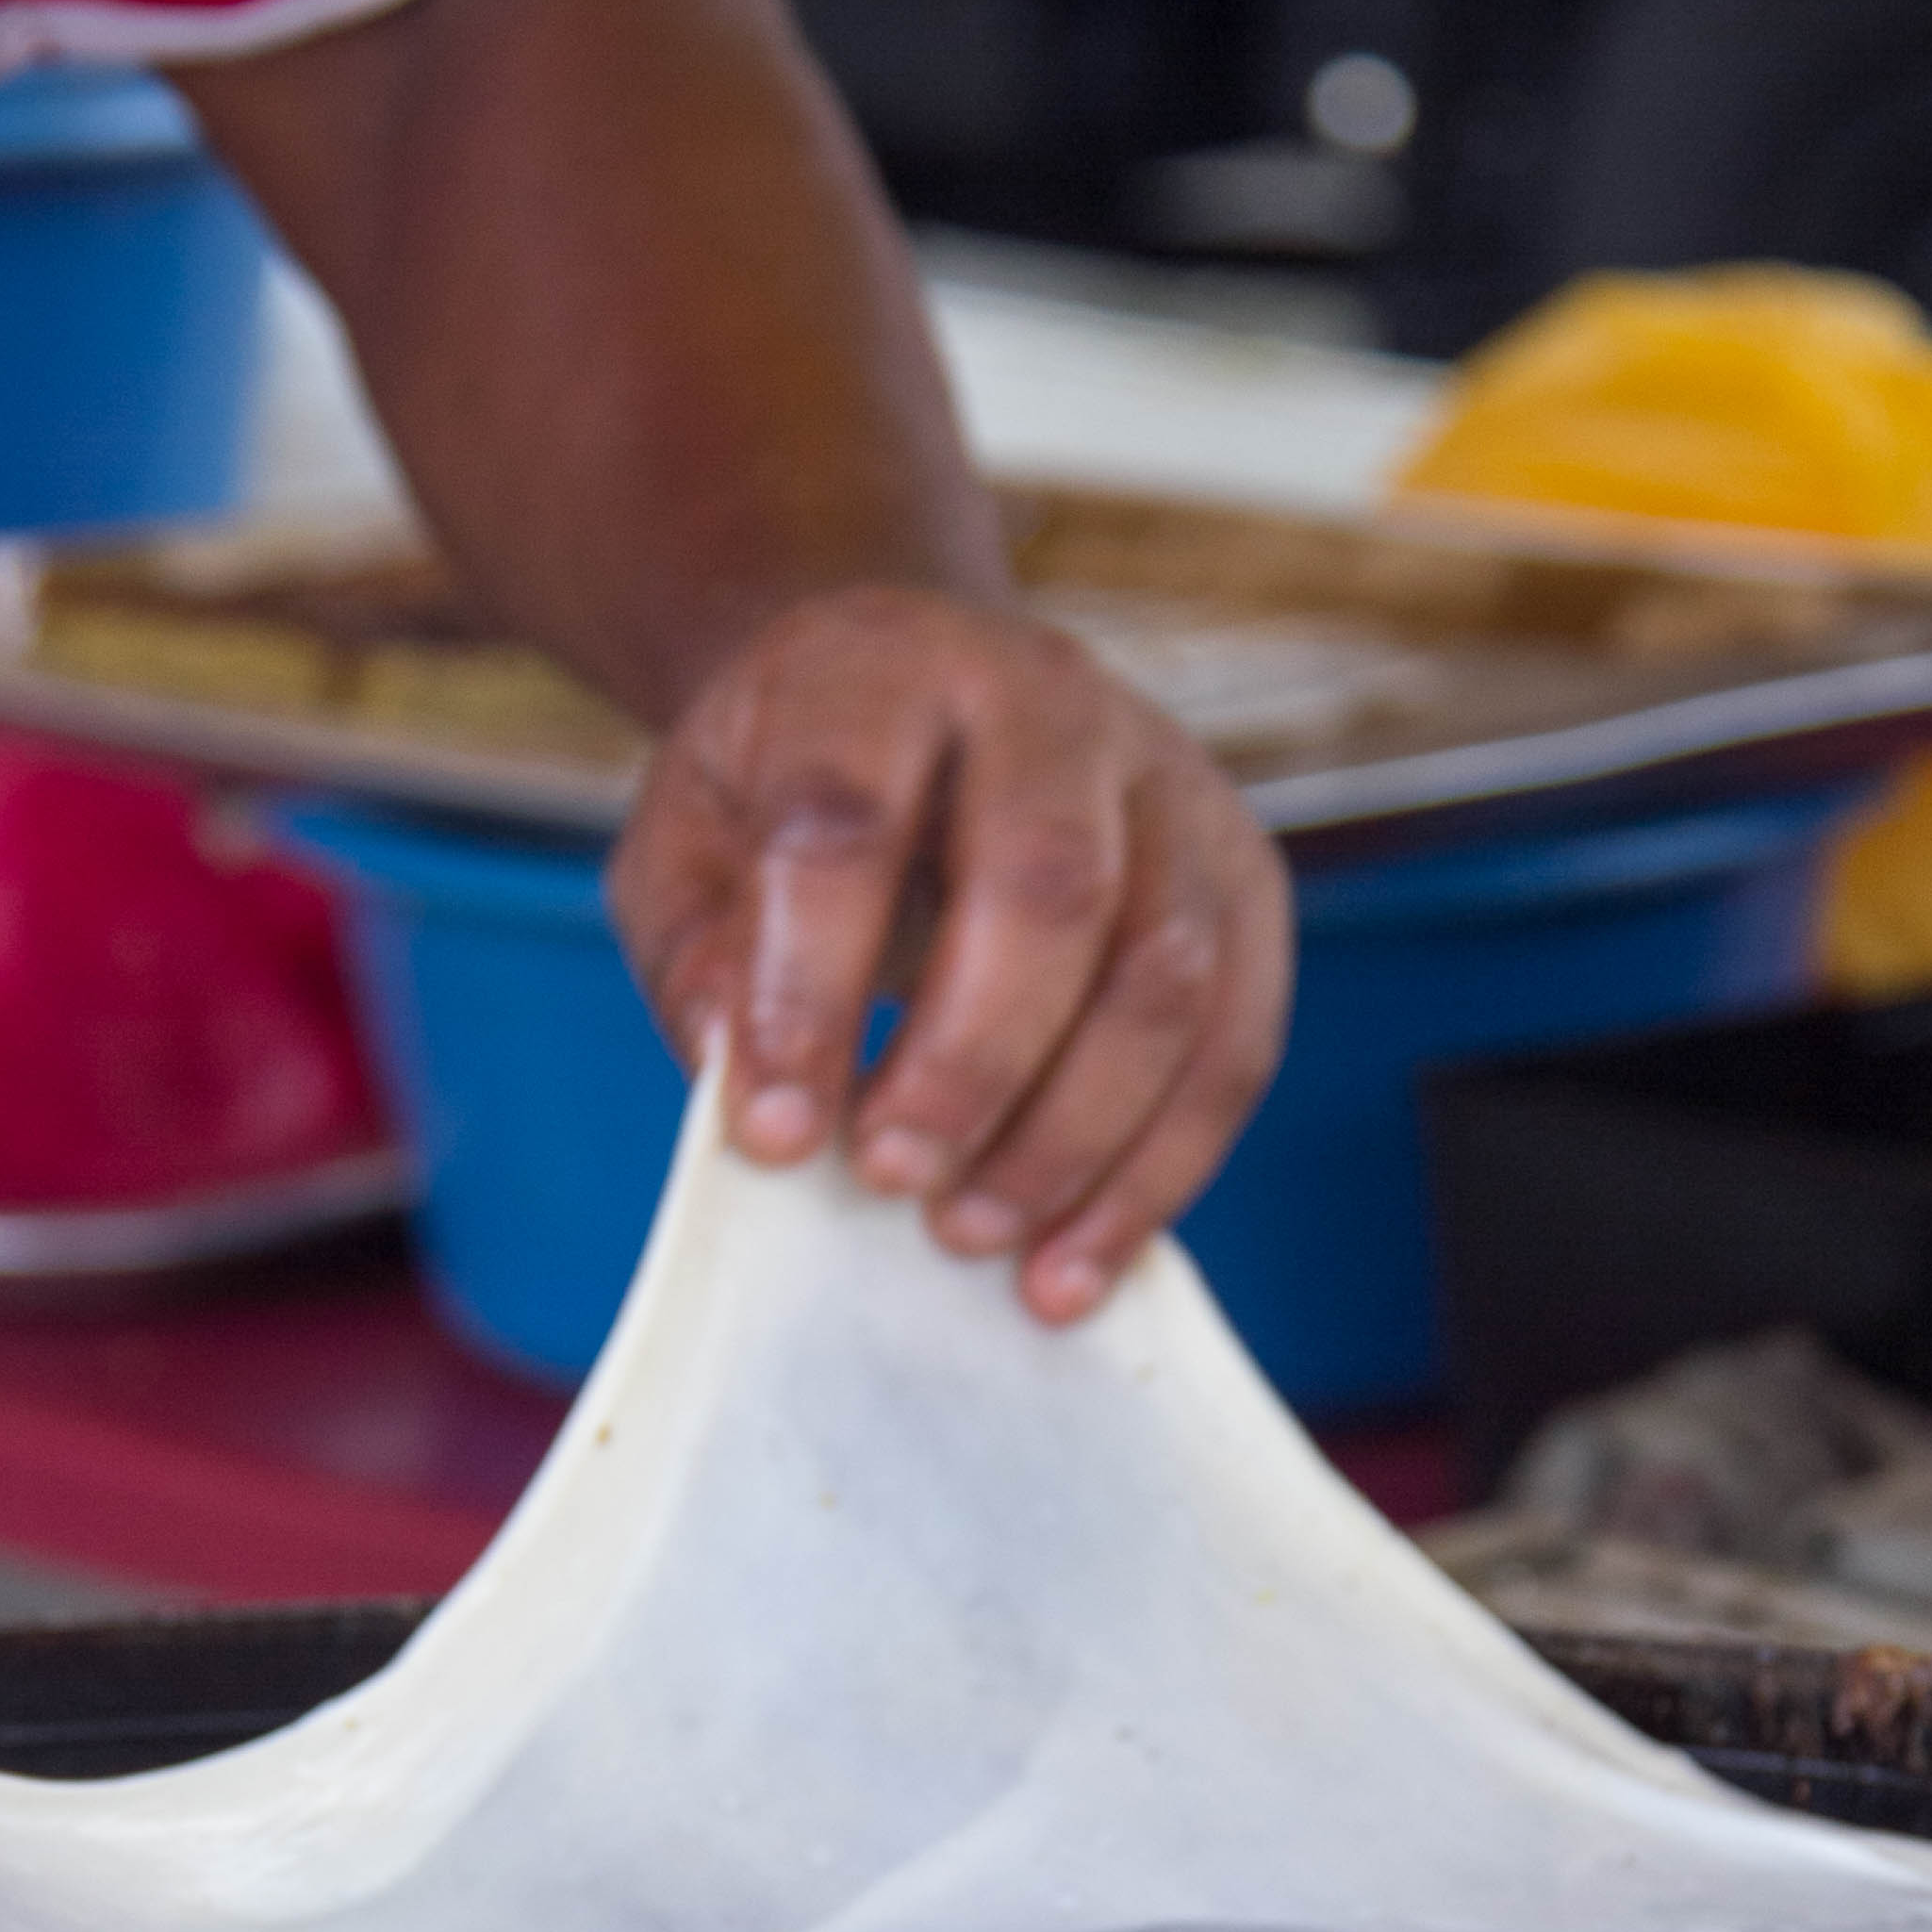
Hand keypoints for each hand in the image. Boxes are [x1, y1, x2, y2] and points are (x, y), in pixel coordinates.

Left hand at [607, 587, 1293, 1320]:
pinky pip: (1233, 1043)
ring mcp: (1171, 788)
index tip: (772, 1135)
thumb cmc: (785, 800)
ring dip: (1070, 1134)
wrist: (917, 708)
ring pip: (1165, 973)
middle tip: (890, 1180)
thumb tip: (761, 1092)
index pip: (851, 817)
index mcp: (884, 669)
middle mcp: (1049, 702)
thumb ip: (703, 963)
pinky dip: (1157, 1173)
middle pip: (1051, 885)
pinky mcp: (1243, 883)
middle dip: (971, 1065)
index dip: (812, 986)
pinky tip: (1071, 1262)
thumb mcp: (688, 852)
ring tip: (969, 1234)